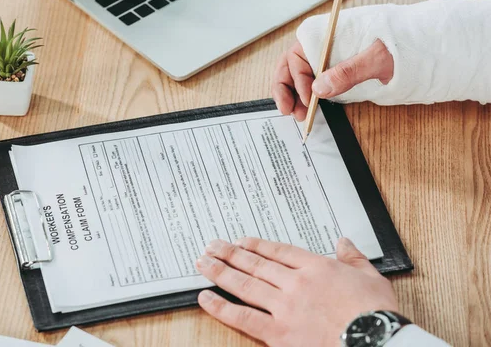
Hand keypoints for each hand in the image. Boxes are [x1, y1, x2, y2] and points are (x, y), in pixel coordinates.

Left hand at [195, 238, 398, 346]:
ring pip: (244, 284)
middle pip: (256, 264)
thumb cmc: (376, 315)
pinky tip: (206, 298)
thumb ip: (354, 258)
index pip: (278, 252)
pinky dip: (221, 307)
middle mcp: (295, 283)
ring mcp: (284, 307)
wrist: (376, 342)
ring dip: (220, 272)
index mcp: (316, 268)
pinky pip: (243, 317)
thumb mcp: (371, 278)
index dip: (256, 246)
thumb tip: (344, 242)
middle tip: (212, 246)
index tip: (241, 241)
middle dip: (230, 254)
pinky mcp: (278, 333)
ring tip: (202, 263)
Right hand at [271, 39, 393, 119]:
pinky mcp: (333, 72)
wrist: (418, 48)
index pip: (298, 55)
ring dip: (293, 96)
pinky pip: (311, 84)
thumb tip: (320, 88)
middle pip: (290, 66)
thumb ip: (348, 72)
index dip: (297, 78)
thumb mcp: (377, 58)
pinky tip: (305, 110)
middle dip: (286, 89)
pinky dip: (303, 98)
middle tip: (289, 110)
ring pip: (297, 76)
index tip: (308, 98)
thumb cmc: (399, 45)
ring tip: (298, 115)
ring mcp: (326, 60)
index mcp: (327, 34)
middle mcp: (321, 46)